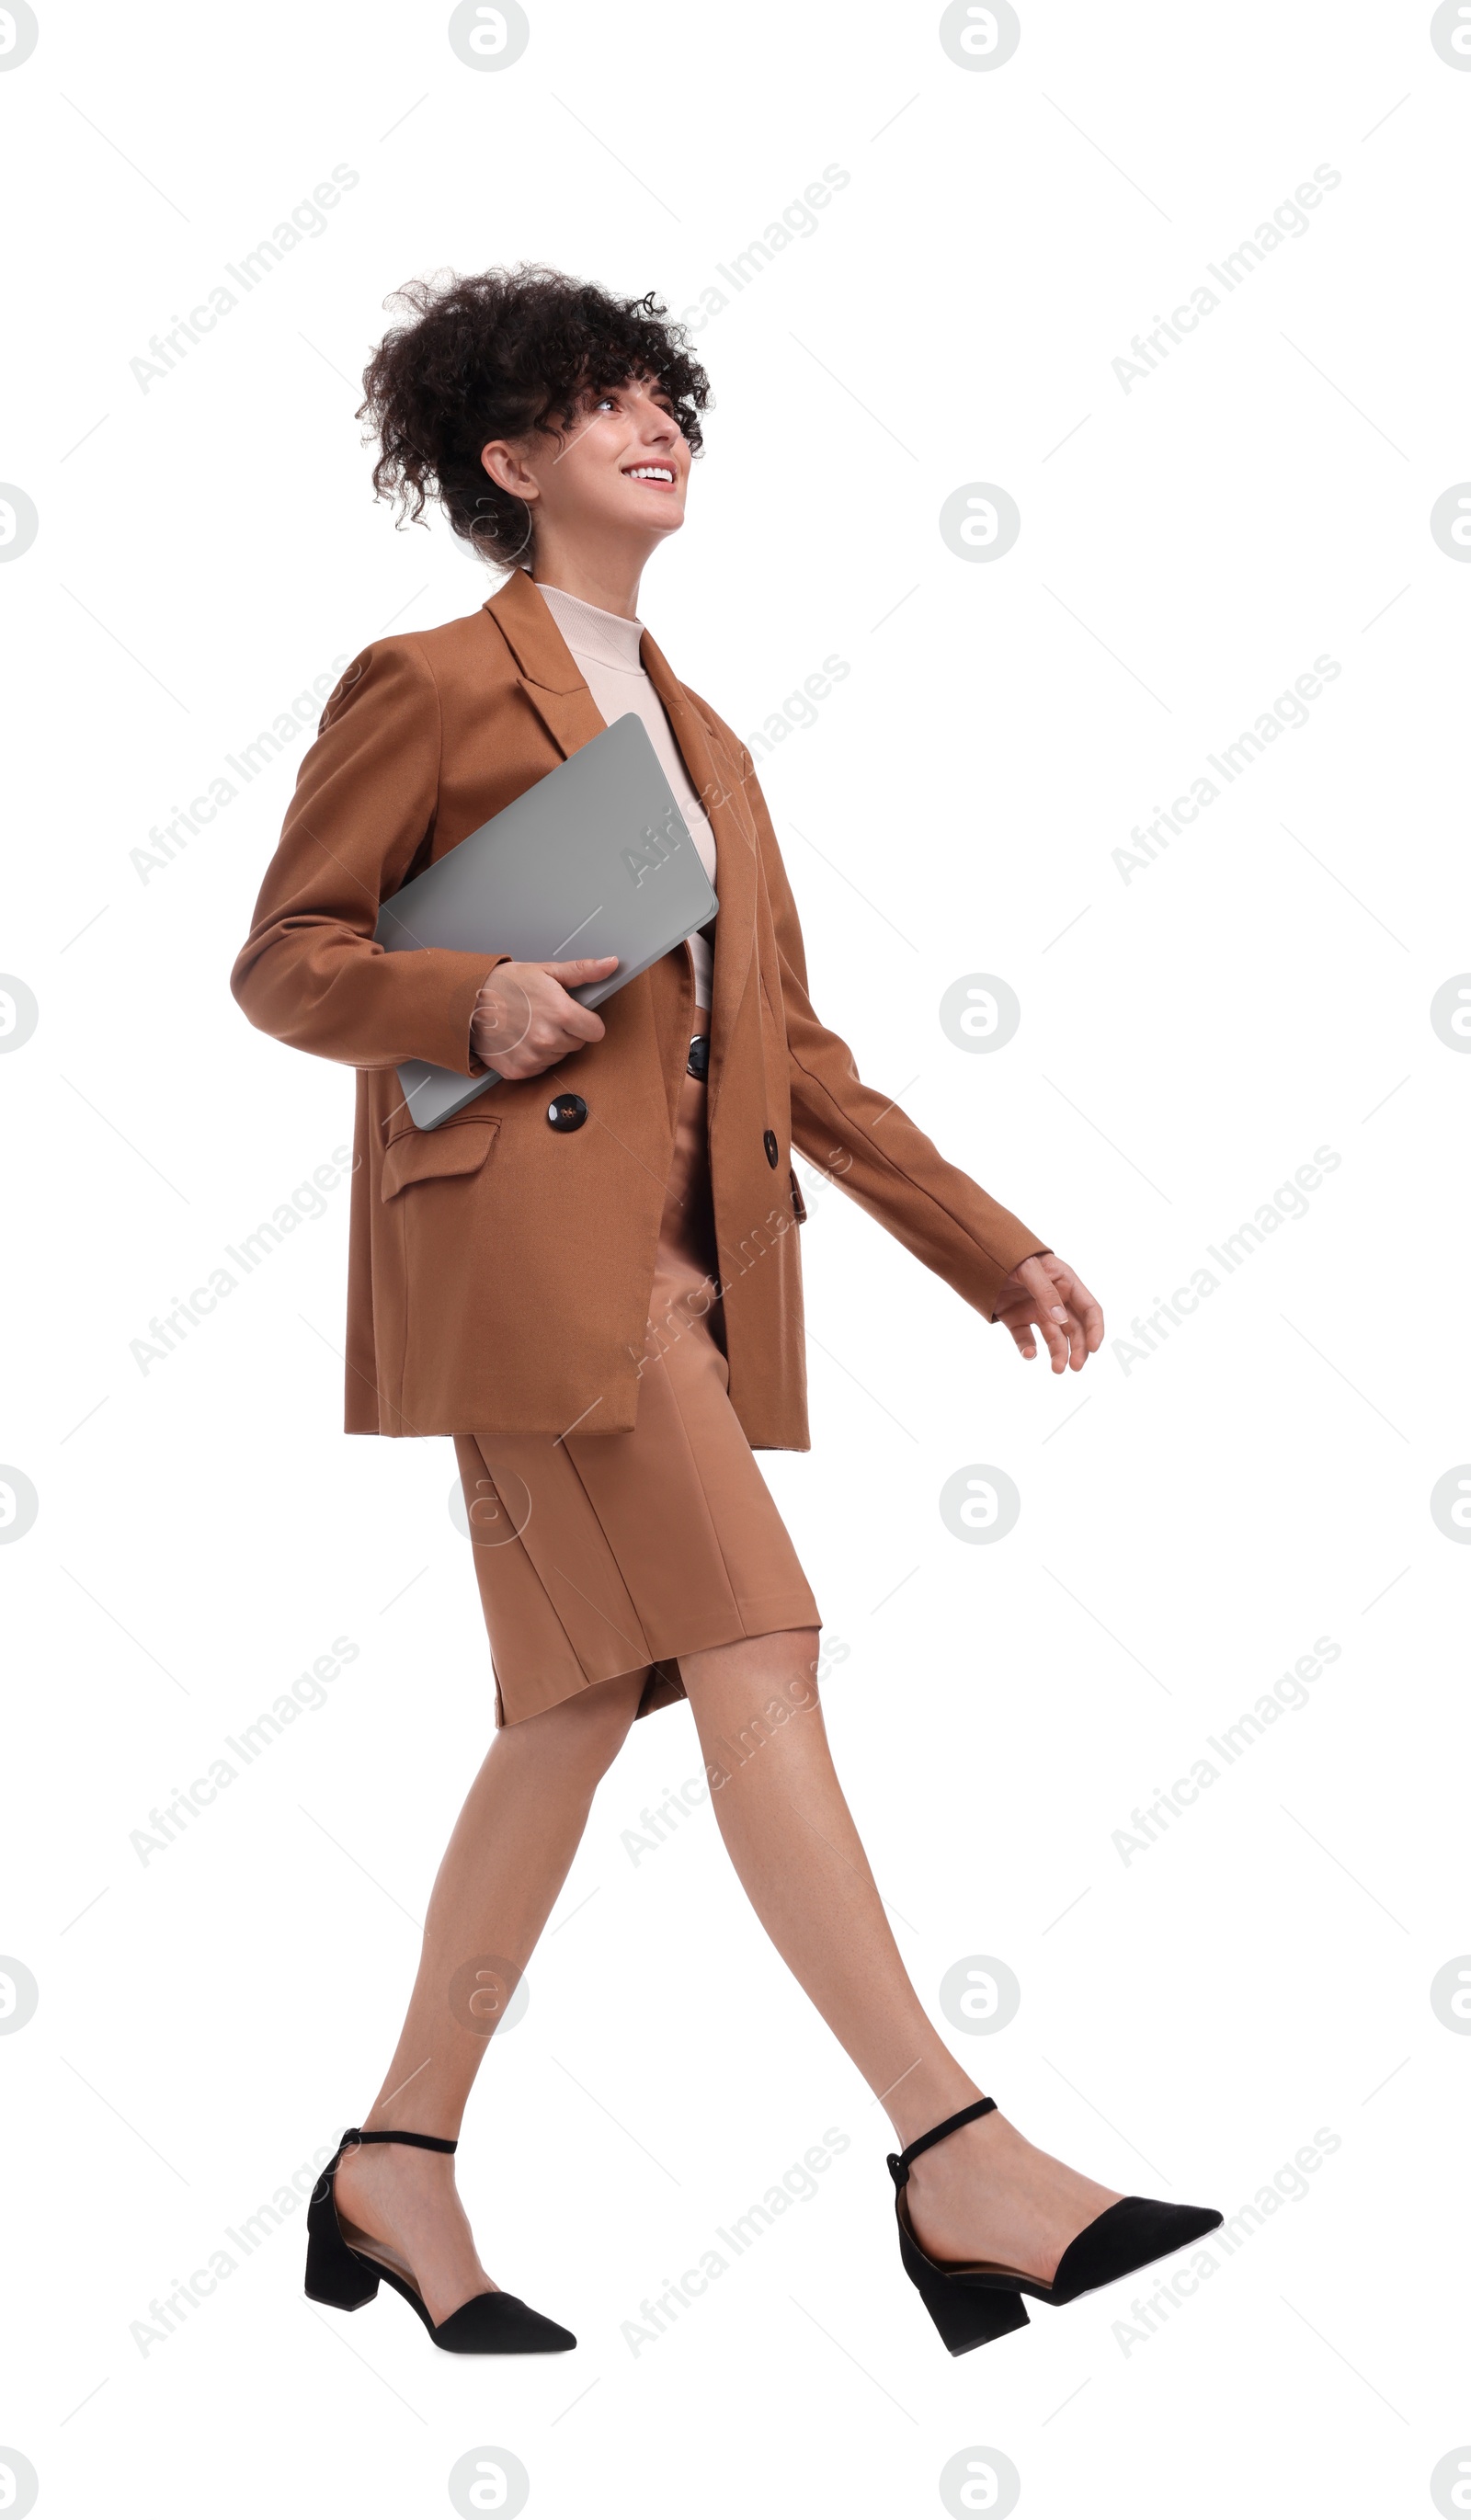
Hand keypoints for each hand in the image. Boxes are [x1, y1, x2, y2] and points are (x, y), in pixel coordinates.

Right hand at [470, 954, 617, 1080]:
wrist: (467, 1001)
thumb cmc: (506, 984)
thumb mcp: (546, 971)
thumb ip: (583, 971)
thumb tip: (611, 964)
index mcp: (560, 1012)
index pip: (596, 1031)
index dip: (587, 1022)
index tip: (575, 1015)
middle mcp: (548, 1038)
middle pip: (577, 1044)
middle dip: (567, 1031)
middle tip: (544, 1015)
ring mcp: (533, 1057)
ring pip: (558, 1056)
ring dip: (550, 1045)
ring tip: (529, 1026)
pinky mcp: (519, 1071)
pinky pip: (540, 1068)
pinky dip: (533, 1057)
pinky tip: (520, 1039)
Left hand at [993, 1253, 1102, 1372]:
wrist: (979, 1251)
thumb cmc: (1010, 1253)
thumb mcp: (1029, 1269)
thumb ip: (1046, 1293)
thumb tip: (1061, 1319)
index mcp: (1065, 1283)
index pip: (1089, 1309)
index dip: (1095, 1329)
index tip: (1093, 1348)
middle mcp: (1054, 1299)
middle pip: (1074, 1328)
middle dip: (1078, 1348)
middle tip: (1076, 1366)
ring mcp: (1035, 1310)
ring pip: (1053, 1337)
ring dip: (1058, 1353)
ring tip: (1057, 1369)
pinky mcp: (1016, 1318)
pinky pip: (1026, 1337)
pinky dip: (1028, 1348)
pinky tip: (1029, 1353)